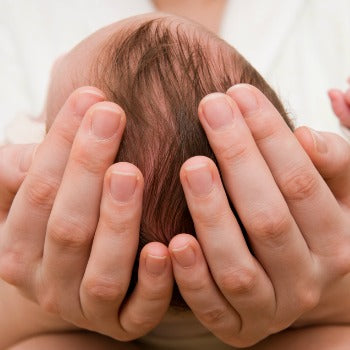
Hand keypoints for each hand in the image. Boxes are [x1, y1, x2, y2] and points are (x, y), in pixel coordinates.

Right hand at [0, 87, 172, 342]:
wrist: (82, 276)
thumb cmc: (67, 219)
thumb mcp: (37, 196)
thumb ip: (28, 171)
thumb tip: (35, 141)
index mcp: (19, 246)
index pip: (37, 189)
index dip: (62, 142)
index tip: (92, 96)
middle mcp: (46, 282)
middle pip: (68, 225)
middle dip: (87, 167)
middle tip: (112, 117)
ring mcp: (86, 308)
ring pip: (101, 270)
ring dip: (117, 221)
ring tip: (130, 172)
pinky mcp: (124, 325)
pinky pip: (138, 311)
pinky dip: (152, 283)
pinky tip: (166, 248)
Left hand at [168, 85, 349, 346]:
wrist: (297, 283)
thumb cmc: (307, 225)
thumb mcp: (334, 192)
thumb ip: (333, 159)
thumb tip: (315, 126)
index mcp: (337, 236)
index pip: (302, 180)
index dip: (270, 134)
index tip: (237, 93)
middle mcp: (309, 275)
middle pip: (269, 216)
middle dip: (239, 157)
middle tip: (210, 108)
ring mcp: (272, 307)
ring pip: (238, 265)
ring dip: (212, 215)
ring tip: (192, 166)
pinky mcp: (237, 327)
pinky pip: (213, 308)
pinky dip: (193, 277)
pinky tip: (174, 242)